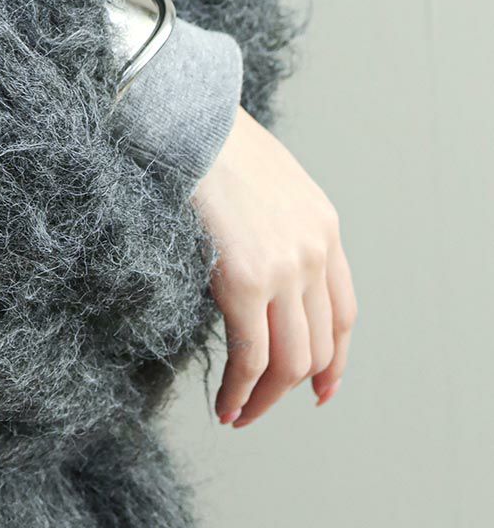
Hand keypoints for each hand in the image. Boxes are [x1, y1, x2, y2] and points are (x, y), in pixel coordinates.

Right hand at [191, 105, 357, 426]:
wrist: (184, 112)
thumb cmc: (207, 138)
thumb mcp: (266, 179)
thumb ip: (277, 223)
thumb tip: (258, 265)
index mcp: (323, 226)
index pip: (343, 315)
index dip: (333, 361)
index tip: (318, 388)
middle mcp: (314, 251)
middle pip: (317, 345)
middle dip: (292, 387)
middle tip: (261, 407)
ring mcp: (284, 267)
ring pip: (288, 361)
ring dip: (264, 399)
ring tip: (238, 414)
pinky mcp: (245, 280)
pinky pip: (250, 355)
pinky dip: (240, 391)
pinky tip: (225, 404)